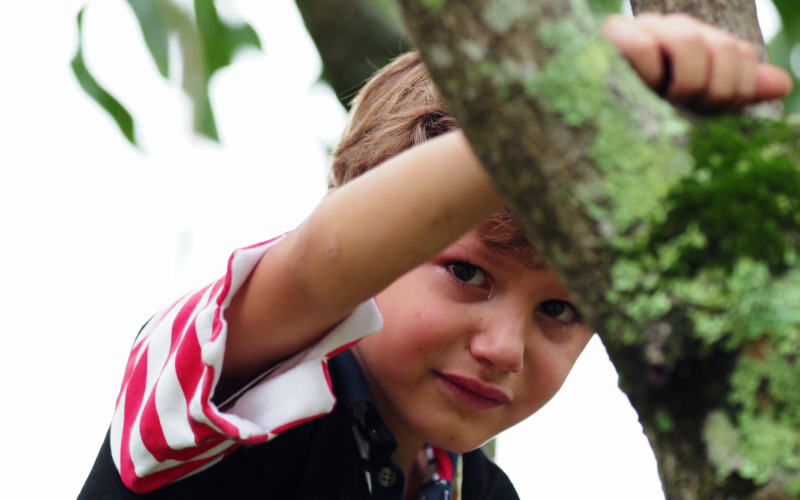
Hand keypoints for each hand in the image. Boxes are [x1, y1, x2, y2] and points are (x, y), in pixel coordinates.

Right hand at [602, 13, 792, 108]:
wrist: (591, 113)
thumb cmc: (644, 115)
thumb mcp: (695, 108)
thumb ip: (737, 92)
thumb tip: (784, 85)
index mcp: (701, 45)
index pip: (742, 55)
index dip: (737, 89)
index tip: (709, 110)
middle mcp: (677, 30)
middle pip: (721, 47)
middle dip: (711, 89)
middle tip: (685, 107)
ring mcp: (646, 29)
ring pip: (688, 41)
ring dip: (683, 82)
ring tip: (663, 100)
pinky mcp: (612, 36)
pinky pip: (643, 46)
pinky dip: (646, 72)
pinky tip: (638, 88)